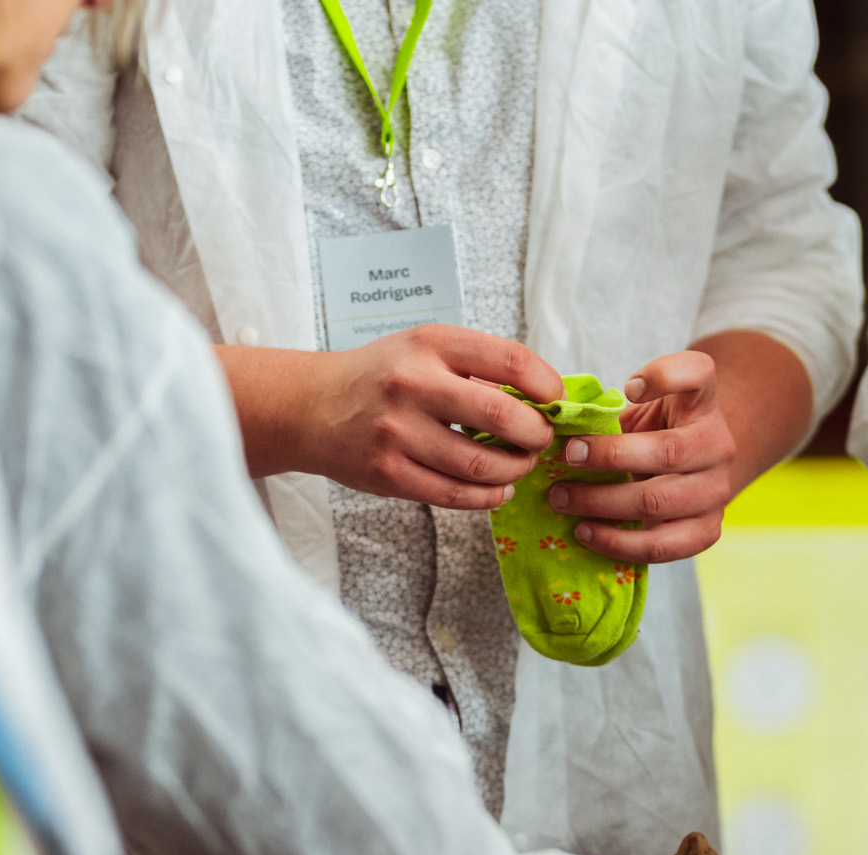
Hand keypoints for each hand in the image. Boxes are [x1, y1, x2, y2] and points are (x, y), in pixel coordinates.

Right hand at [220, 325, 562, 509]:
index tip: (554, 400)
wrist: (313, 407)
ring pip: (482, 464)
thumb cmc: (382, 375)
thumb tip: (541, 400)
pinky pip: (455, 495)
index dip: (546, 384)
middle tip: (540, 440)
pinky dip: (488, 496)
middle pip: (503, 416)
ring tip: (520, 465)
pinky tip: (498, 488)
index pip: (510, 360)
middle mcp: (414, 385)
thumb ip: (477, 368)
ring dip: (515, 470)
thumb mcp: (425, 350)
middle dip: (536, 434)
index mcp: (430, 345)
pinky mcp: (389, 474)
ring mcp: (399, 433)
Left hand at [545, 350, 739, 562]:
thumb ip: (611, 412)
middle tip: (566, 457)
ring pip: (657, 502)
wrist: (695, 472)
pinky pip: (660, 546)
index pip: (698, 374)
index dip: (665, 377)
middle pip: (667, 452)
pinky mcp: (708, 531)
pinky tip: (585, 532)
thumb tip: (555, 427)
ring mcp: (717, 491)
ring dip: (600, 503)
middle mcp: (718, 444)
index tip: (628, 388)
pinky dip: (616, 542)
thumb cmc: (656, 434)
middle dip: (608, 456)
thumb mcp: (643, 409)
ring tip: (561, 499)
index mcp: (702, 403)